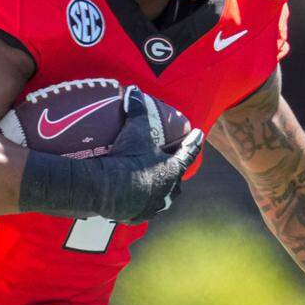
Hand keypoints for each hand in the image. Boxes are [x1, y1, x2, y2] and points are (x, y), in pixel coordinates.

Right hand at [97, 85, 201, 222]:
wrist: (105, 189)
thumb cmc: (127, 158)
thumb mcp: (134, 130)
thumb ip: (136, 108)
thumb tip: (134, 89)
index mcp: (173, 169)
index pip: (189, 152)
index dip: (194, 141)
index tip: (200, 134)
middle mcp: (168, 190)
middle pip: (177, 179)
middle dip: (175, 171)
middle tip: (170, 162)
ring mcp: (153, 205)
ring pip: (163, 198)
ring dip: (161, 191)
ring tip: (153, 184)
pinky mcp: (136, 216)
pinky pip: (143, 210)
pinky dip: (142, 205)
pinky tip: (136, 202)